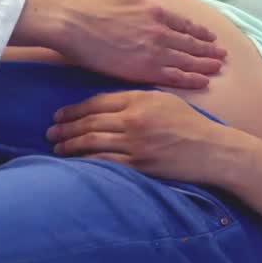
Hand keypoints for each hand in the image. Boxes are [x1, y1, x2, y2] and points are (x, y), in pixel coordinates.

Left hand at [46, 89, 228, 181]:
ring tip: (57, 148)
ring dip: (71, 145)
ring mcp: (135, 143)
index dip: (73, 110)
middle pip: (90, 123)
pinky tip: (76, 162)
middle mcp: (133, 120)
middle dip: (66, 128)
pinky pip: (106, 162)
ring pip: (93, 142)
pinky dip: (87, 161)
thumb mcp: (162, 99)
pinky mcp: (140, 164)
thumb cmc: (188, 122)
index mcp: (138, 100)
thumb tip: (106, 102)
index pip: (96, 103)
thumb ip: (135, 98)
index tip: (58, 115)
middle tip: (50, 132)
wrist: (212, 149)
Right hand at [50, 0, 225, 87]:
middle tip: (222, 56)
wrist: (75, 25)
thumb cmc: (94, 6)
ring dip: (205, 65)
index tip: (211, 37)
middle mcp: (161, 31)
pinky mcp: (145, 69)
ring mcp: (155, 51)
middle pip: (191, 43)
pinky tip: (203, 82)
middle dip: (208, 50)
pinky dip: (192, 80)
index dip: (200, 32)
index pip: (185, 24)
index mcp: (156, 11)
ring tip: (217, 68)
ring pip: (187, 60)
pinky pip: (175, 76)